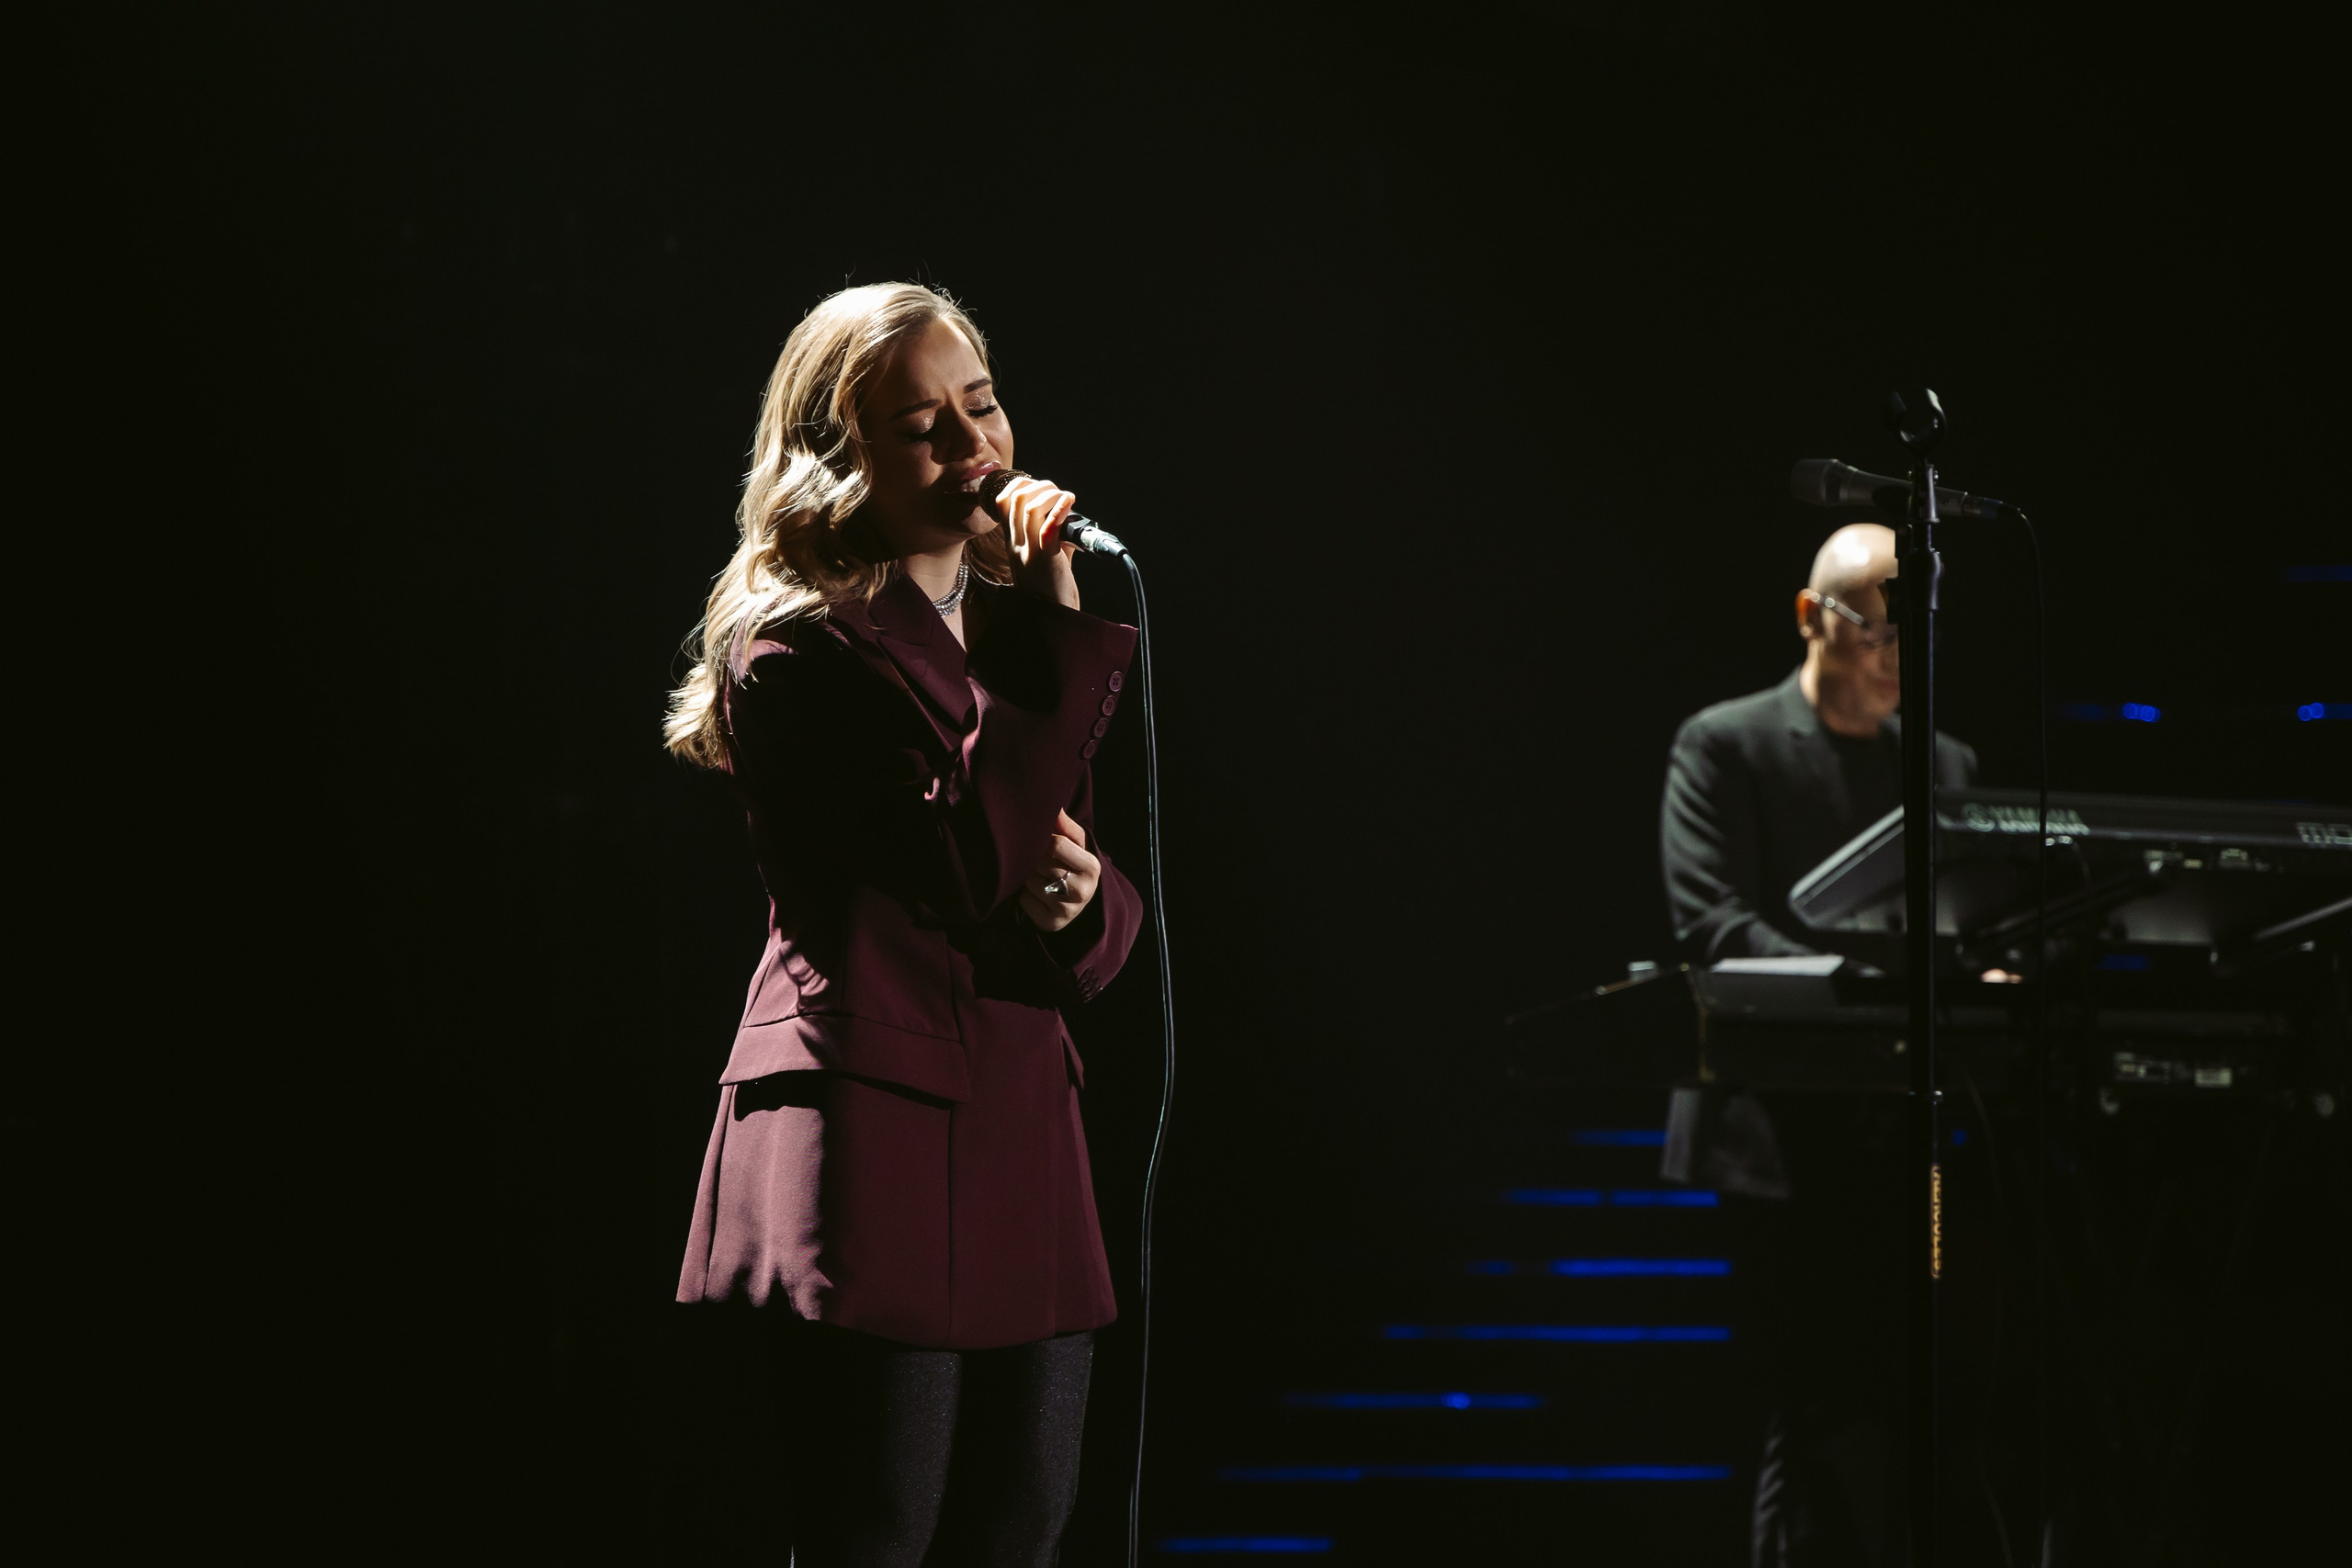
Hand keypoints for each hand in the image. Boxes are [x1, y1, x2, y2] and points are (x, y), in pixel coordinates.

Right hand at [992, 475, 1081, 610]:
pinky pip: (1048, 527)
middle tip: (1057, 492)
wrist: (1050, 622)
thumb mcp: (1045, 558)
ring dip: (1051, 494)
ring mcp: (1028, 552)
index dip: (1020, 485)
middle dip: (1038, 486)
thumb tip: (1067, 517)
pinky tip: (1071, 502)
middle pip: (1014, 499)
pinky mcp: (1045, 560)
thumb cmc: (1051, 591)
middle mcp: (1016, 545)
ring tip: (1066, 497)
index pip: (1003, 502)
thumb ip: (1052, 536)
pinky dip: (1060, 509)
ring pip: (1029, 507)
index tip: (1041, 487)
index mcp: (1013, 543)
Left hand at [1019, 809, 1099, 932]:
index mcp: (1091, 867)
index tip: (1042, 840)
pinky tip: (1035, 895)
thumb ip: (1065, 825)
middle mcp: (1082, 891)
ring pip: (1030, 882)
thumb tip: (1054, 805)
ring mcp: (1067, 910)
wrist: (1078, 903)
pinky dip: (1024, 897)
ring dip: (1027, 877)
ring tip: (1039, 877)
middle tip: (1039, 860)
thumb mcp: (1076, 845)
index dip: (1043, 839)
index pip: (1056, 844)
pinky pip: (1025, 902)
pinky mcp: (1051, 923)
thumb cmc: (1073, 865)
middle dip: (1034, 858)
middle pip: (1041, 863)